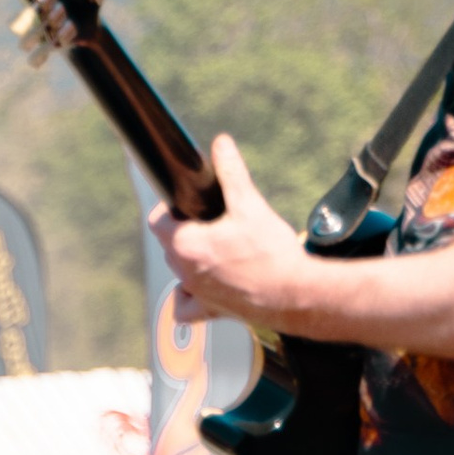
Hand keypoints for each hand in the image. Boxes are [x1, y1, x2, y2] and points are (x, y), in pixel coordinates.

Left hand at [150, 134, 315, 330]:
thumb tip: (221, 144)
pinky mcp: (210, 310)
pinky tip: (204, 285)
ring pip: (178, 271)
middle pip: (169, 244)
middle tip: (215, 222)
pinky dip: (188, 297)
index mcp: (186, 244)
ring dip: (190, 259)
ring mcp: (196, 293)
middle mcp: (184, 272)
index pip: (157, 220)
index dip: (171, 207)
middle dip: (185, 230)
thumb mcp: (249, 204)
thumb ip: (231, 172)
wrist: (296, 293)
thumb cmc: (272, 253)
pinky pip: (185, 307)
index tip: (193, 203)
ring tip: (220, 249)